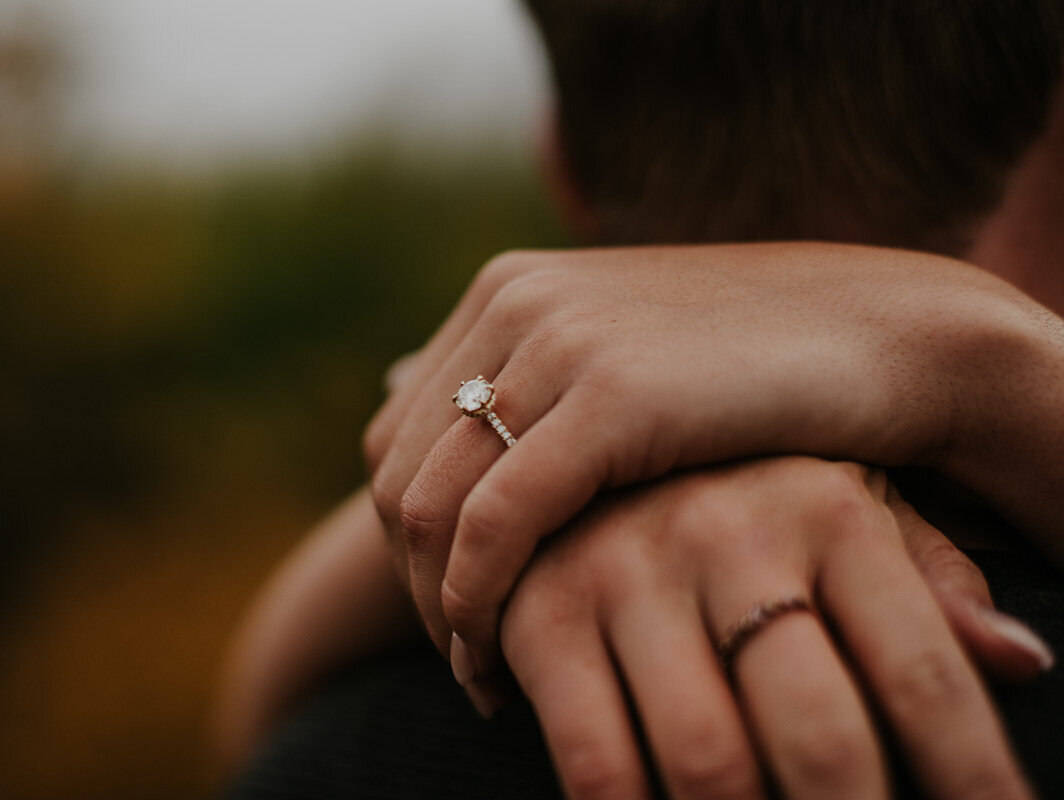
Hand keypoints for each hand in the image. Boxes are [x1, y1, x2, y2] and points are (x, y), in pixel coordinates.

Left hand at [365, 242, 1063, 674]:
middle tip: (457, 657)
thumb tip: (399, 388)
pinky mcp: (615, 392)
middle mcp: (516, 303)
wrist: (889, 338)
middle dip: (411, 582)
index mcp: (508, 291)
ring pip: (429, 502)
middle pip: (399, 473)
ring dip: (438, 608)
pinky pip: (496, 520)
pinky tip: (499, 660)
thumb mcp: (622, 363)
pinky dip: (477, 601)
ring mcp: (560, 339)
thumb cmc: (755, 371)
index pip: (396, 434)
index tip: (445, 610)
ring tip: (478, 674)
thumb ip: (523, 384)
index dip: (403, 538)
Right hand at [497, 458, 1043, 799]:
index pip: (925, 672)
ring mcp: (627, 569)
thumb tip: (1024, 661)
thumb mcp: (845, 503)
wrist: (583, 410)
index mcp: (826, 506)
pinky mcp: (540, 609)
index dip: (975, 778)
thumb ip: (926, 583)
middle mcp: (728, 530)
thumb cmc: (743, 483)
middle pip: (823, 736)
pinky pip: (595, 758)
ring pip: (709, 762)